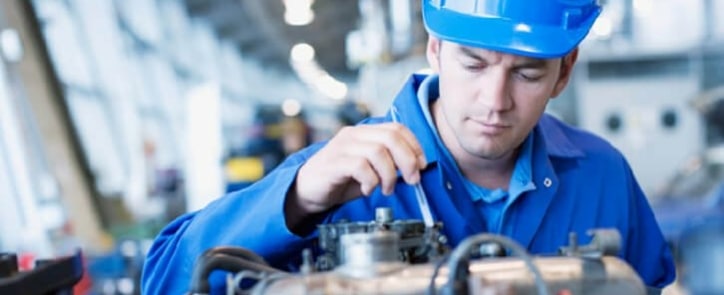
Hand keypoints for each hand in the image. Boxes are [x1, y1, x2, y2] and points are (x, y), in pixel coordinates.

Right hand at [286, 123, 426, 219]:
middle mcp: (354, 134)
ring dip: (389, 175)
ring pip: (378, 152)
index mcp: (365, 132)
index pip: (397, 128)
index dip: (414, 146)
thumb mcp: (370, 170)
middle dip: (408, 160)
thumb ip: (389, 164)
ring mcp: (342, 147)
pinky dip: (371, 181)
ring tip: (386, 189)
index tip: (422, 165)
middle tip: (412, 181)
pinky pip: (361, 166)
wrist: (306, 190)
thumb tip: (417, 169)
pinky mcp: (333, 162)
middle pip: (391, 138)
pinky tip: (368, 190)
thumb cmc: (340, 180)